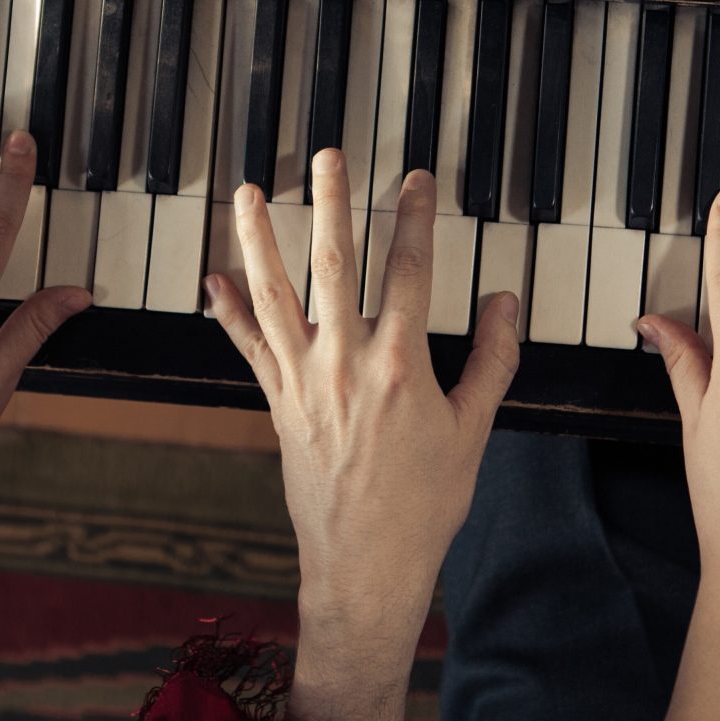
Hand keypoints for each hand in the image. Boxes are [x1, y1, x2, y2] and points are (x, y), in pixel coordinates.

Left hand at [206, 153, 520, 642]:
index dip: (414, 219)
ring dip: (260, 240)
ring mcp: (304, 382)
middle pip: (335, 266)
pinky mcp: (277, 403)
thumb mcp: (473, 430)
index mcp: (402, 366)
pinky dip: (229, 313)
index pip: (410, 272)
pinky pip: (248, 347)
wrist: (367, 564)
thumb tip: (507, 303)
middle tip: (327, 157)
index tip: (415, 179)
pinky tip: (213, 280)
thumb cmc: (426, 504)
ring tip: (249, 194)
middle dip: (333, 205)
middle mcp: (346, 364)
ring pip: (276, 296)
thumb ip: (493, 361)